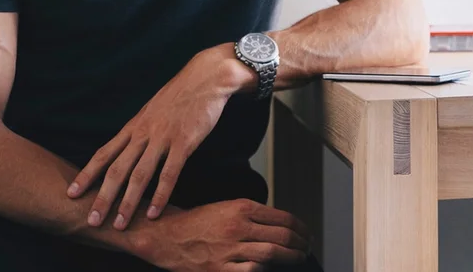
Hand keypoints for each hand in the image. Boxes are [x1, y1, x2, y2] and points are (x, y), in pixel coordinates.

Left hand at [68, 45, 250, 229]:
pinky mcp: (184, 142)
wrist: (206, 77)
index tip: (72, 193)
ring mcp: (163, 138)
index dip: (86, 175)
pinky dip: (160, 195)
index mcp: (134, 127)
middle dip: (102, 197)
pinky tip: (154, 212)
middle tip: (92, 221)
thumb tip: (131, 146)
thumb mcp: (153, 110)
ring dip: (127, 202)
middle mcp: (143, 134)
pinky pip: (169, 173)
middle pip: (116, 170)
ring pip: (139, 175)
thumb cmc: (182, 94)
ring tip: (120, 224)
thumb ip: (142, 129)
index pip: (103, 154)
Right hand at [131, 199, 309, 271]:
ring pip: (272, 253)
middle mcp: (238, 227)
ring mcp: (229, 249)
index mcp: (242, 207)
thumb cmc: (196, 222)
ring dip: (290, 257)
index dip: (301, 228)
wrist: (166, 235)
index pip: (283, 218)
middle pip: (282, 236)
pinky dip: (264, 269)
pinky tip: (269, 268)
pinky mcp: (220, 269)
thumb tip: (281, 225)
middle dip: (300, 243)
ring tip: (297, 257)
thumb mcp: (227, 207)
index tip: (306, 233)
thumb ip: (253, 215)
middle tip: (306, 247)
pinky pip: (252, 270)